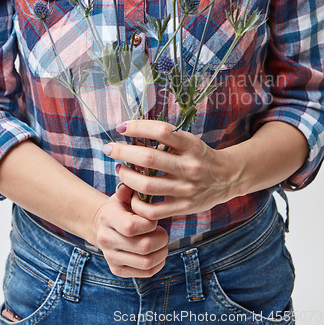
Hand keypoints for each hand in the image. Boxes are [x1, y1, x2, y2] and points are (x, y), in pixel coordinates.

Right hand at [92, 182, 168, 276]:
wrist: (102, 225)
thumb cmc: (120, 207)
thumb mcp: (123, 194)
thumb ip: (130, 187)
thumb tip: (138, 175)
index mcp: (108, 218)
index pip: (133, 226)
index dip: (150, 223)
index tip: (154, 218)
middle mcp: (106, 239)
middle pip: (143, 247)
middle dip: (161, 239)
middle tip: (164, 231)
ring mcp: (111, 257)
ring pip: (147, 262)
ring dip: (162, 252)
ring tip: (162, 242)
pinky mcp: (117, 270)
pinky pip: (145, 272)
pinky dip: (158, 264)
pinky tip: (157, 252)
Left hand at [103, 120, 240, 219]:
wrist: (227, 177)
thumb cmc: (199, 155)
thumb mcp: (189, 141)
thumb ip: (165, 138)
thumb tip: (131, 132)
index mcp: (190, 145)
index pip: (161, 131)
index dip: (138, 127)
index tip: (121, 127)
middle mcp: (189, 166)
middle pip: (148, 158)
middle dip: (122, 152)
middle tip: (109, 149)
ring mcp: (186, 189)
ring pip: (146, 185)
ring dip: (126, 177)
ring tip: (119, 169)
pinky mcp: (183, 207)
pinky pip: (152, 210)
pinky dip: (136, 203)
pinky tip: (131, 193)